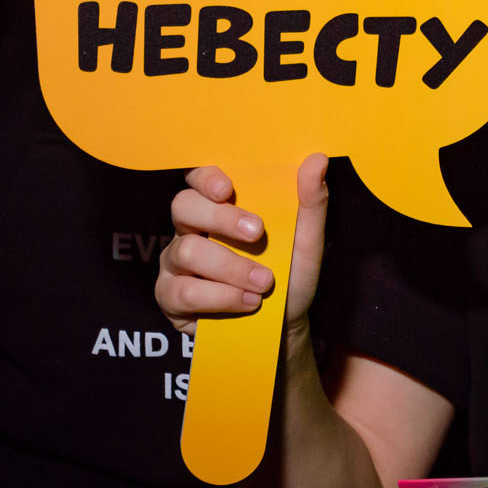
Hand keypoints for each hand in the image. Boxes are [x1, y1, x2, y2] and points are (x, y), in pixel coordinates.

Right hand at [157, 155, 329, 342]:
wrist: (284, 327)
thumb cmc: (290, 276)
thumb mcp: (307, 242)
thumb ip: (310, 203)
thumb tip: (317, 159)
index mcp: (219, 207)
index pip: (199, 178)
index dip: (206, 178)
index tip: (228, 189)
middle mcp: (190, 230)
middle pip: (184, 207)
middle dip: (221, 220)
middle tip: (258, 234)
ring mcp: (175, 263)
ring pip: (186, 251)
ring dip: (231, 269)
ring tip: (263, 284)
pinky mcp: (169, 297)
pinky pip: (182, 291)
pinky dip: (220, 297)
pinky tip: (246, 303)